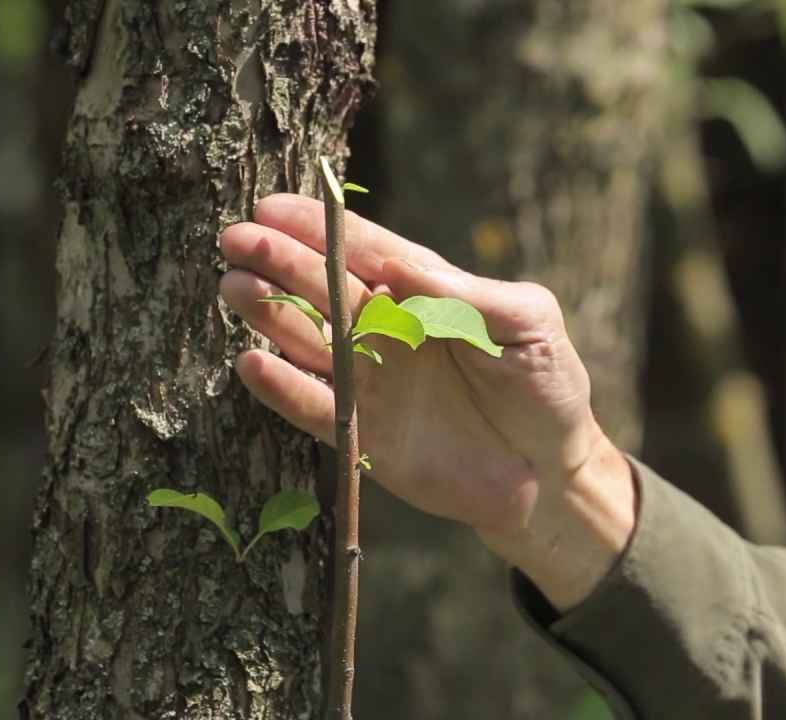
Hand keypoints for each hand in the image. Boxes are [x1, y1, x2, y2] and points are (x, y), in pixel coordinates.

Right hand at [219, 194, 634, 608]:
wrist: (552, 472)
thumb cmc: (547, 386)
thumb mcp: (527, 325)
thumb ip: (467, 296)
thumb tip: (402, 266)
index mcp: (425, 293)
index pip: (364, 252)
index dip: (318, 229)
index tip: (272, 208)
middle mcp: (389, 331)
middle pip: (325, 289)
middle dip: (281, 262)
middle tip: (235, 239)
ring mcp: (373, 382)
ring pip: (309, 341)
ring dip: (270, 315)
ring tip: (233, 287)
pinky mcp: (364, 434)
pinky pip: (316, 408)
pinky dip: (283, 389)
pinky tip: (251, 363)